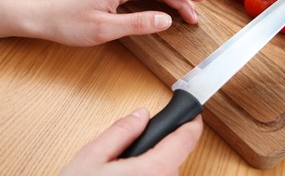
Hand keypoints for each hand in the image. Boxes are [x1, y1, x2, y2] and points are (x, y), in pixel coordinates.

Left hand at [0, 0, 204, 44]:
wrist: (44, 16)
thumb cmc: (69, 23)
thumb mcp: (106, 29)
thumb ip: (138, 23)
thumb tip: (166, 21)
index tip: (200, 0)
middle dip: (180, 0)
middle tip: (194, 18)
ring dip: (169, 1)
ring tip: (185, 15)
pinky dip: (155, 1)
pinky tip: (162, 10)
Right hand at [60, 108, 202, 175]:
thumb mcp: (92, 157)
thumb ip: (121, 131)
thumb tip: (140, 115)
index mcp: (152, 172)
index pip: (185, 141)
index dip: (190, 123)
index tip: (192, 114)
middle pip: (174, 158)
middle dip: (159, 147)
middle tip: (133, 147)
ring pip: (166, 173)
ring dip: (152, 166)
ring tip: (122, 170)